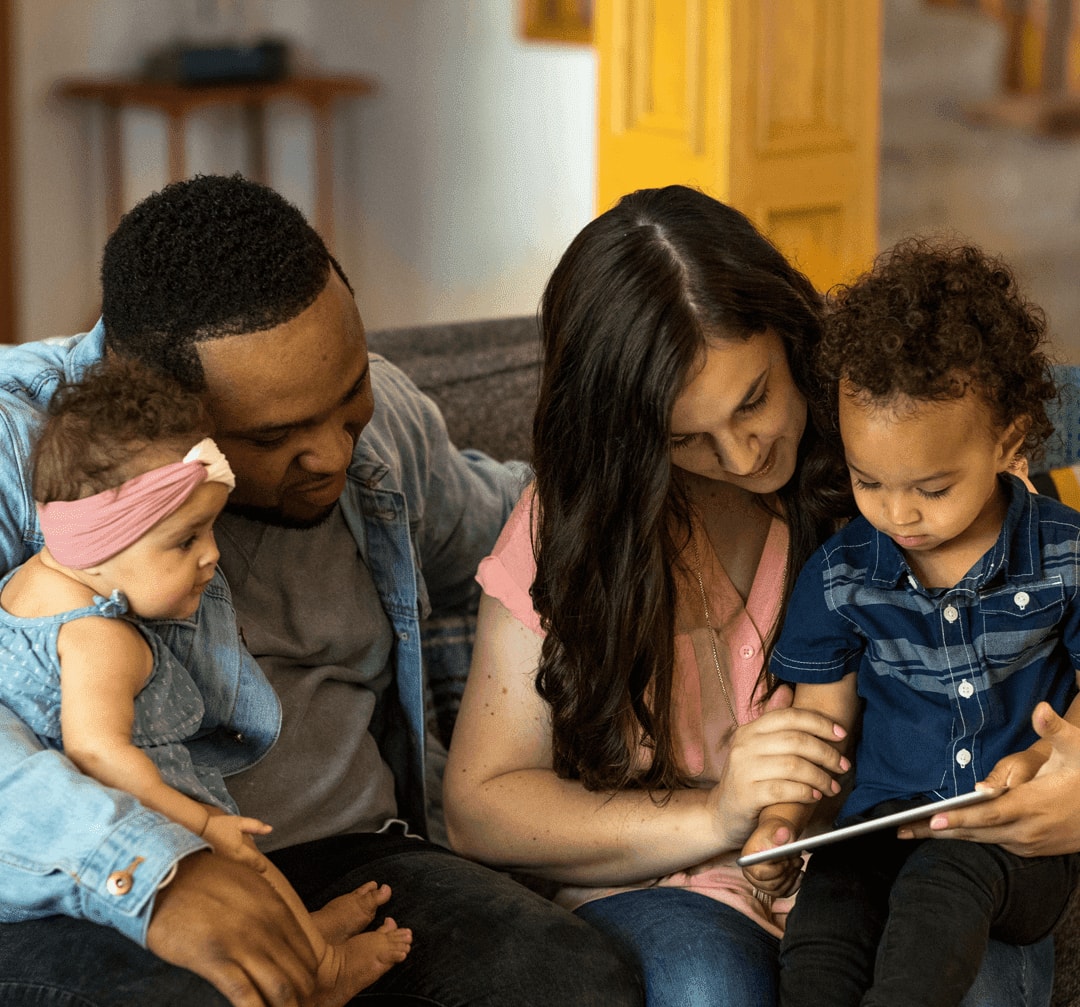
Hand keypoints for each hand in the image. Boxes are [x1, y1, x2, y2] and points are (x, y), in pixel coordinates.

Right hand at [147, 850, 318, 1005]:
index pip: (307, 951)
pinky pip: (246, 995)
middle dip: (301, 995)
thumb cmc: (202, 879)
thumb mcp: (248, 882)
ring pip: (280, 987)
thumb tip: (279, 921)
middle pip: (298, 972)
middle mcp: (267, 925)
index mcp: (276, 907)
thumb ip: (267, 904)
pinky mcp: (216, 960)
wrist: (166, 873)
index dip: (306, 975)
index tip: (303, 989)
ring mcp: (243, 943)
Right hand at [202, 813, 273, 872]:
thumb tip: (270, 829)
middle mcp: (233, 860)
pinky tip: (234, 867)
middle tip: (258, 870)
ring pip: (239, 871)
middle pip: (248, 870)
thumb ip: (256, 826)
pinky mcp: (218, 864)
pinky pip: (230, 870)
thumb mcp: (240, 822)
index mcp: (240, 851)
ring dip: (245, 870)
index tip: (264, 868)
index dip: (262, 866)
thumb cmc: (221, 825)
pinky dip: (235, 869)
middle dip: (254, 870)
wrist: (201, 828)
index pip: (256, 863)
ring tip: (247, 869)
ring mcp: (225, 863)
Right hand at [708, 685, 849, 847]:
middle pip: (795, 741)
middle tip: (843, 765)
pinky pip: (784, 790)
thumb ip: (772, 722)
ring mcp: (743, 770)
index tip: (841, 733)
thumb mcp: (756, 746)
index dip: (819, 722)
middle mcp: (744, 745)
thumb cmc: (748, 778)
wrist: (722, 813)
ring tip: (832, 786)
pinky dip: (805, 792)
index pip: (788, 716)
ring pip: (793, 766)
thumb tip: (787, 690)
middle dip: (826, 752)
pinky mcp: (746, 795)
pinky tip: (814, 796)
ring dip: (820, 776)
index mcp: (749, 730)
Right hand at [740, 818, 803, 896]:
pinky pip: (784, 893)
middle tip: (797, 860)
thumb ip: (779, 832)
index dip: (777, 869)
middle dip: (787, 873)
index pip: (760, 874)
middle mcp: (751, 874)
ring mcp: (760, 883)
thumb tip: (783, 833)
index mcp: (747, 860)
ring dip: (792, 877)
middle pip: (770, 885)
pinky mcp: (771, 889)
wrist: (776, 837)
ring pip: (779, 890)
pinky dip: (794, 885)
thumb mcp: (776, 828)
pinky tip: (799, 873)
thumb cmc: (774, 832)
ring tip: (798, 862)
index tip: (788, 859)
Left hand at [898, 702, 1079, 856]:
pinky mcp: (1034, 849)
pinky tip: (950, 833)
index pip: (989, 814)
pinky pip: (996, 845)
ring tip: (915, 832)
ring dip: (951, 836)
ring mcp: (1031, 843)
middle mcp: (1029, 829)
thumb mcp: (1075, 748)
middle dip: (939, 831)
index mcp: (1032, 805)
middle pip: (977, 832)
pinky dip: (971, 839)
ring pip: (984, 841)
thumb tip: (1041, 710)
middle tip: (902, 829)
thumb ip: (1054, 729)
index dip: (960, 818)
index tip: (933, 820)